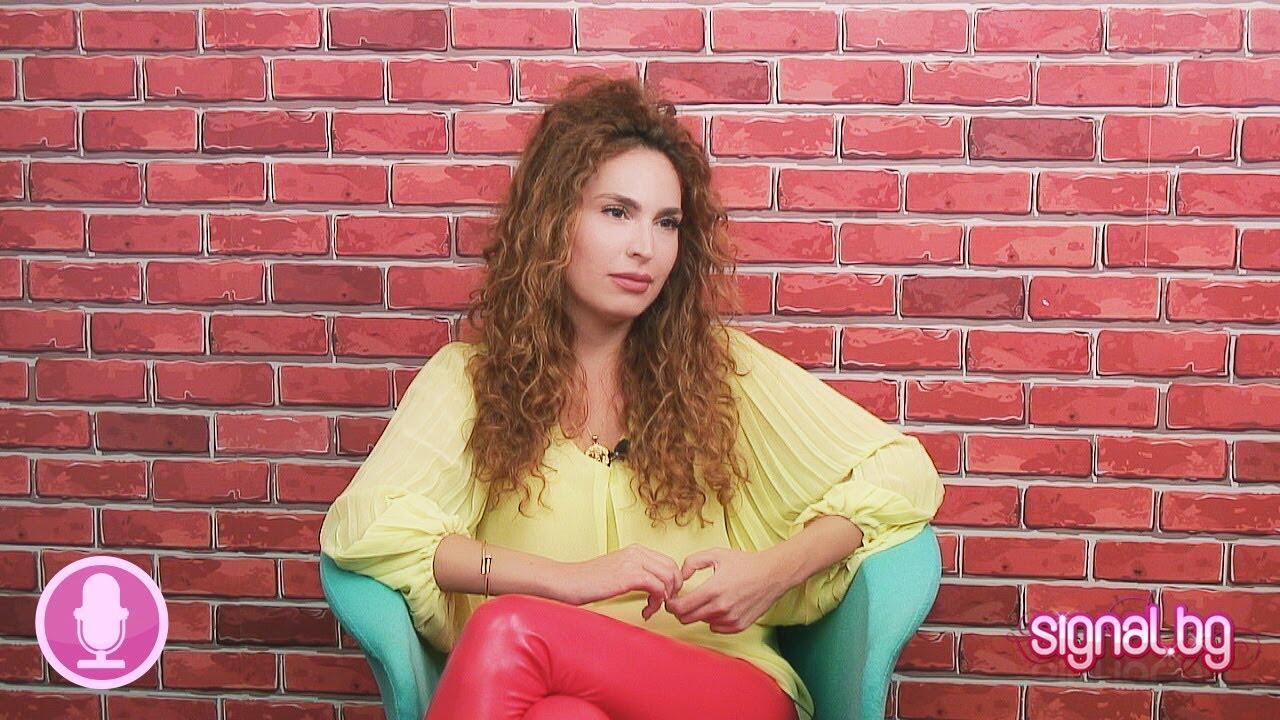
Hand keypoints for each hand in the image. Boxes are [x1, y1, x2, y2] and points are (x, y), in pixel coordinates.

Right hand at [559, 543, 684, 620]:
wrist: (568, 581)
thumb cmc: (589, 582)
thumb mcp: (618, 571)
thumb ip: (637, 573)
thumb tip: (657, 586)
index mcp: (636, 549)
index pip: (669, 562)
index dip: (672, 582)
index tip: (662, 597)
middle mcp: (637, 552)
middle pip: (673, 569)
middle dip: (672, 590)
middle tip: (661, 605)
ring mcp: (634, 562)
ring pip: (668, 578)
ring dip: (664, 598)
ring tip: (650, 609)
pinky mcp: (630, 575)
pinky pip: (658, 587)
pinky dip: (656, 603)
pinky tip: (645, 612)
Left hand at [663, 547, 788, 633]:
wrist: (773, 574)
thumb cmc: (745, 563)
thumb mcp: (716, 554)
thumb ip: (692, 562)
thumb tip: (680, 578)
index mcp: (712, 590)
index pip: (680, 608)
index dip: (670, 604)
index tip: (671, 599)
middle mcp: (720, 608)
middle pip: (686, 619)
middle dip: (681, 610)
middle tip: (684, 600)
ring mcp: (730, 619)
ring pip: (701, 622)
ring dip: (699, 613)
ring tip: (709, 598)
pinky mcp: (739, 626)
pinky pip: (716, 628)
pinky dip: (713, 619)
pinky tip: (721, 606)